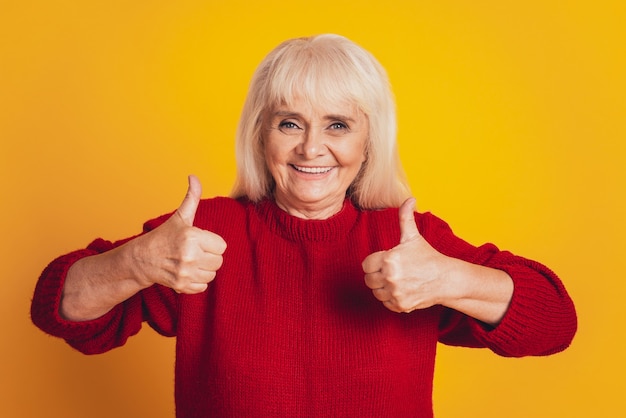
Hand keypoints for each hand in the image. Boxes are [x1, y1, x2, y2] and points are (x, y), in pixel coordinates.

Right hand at [130, 175, 226, 293]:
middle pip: (219, 261)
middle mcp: (189, 255)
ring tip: (190, 262)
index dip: (212, 243)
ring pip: (212, 274)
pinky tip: (186, 272)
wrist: (142, 259)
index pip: (222, 246)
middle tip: (195, 252)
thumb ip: (191, 197)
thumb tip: (194, 176)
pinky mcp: (181, 286)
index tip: (199, 241)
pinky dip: (197, 282)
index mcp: (192, 236)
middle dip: (209, 256)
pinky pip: (203, 286)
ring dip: (204, 269)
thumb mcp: (180, 217)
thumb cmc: (164, 236)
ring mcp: (184, 272)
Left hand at [362, 198, 450, 312]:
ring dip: (383, 287)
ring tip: (397, 280)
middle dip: (377, 275)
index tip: (384, 261)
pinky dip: (391, 298)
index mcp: (389, 259)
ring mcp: (395, 293)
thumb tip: (410, 198)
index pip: (366, 265)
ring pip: (376, 292)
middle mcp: (390, 277)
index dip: (374, 263)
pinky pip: (385, 303)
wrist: (446, 279)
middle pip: (368, 280)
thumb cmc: (427, 256)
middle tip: (391, 271)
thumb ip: (406, 217)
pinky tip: (402, 290)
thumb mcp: (413, 237)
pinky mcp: (401, 306)